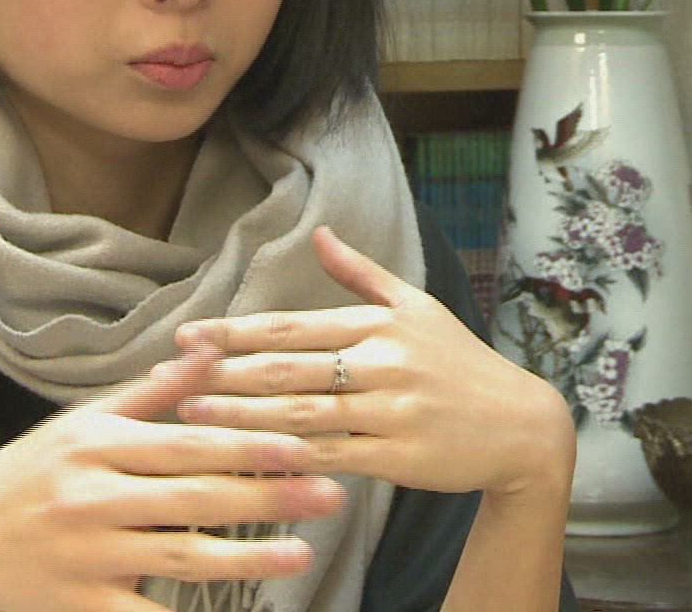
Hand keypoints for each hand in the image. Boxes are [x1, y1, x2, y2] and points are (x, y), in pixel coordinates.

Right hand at [0, 347, 344, 611]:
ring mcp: (86, 556)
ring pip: (180, 555)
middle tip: (330, 494)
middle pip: (195, 496)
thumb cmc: (21, 482)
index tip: (305, 444)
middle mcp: (91, 497)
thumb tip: (211, 350)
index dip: (250, 444)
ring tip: (301, 554)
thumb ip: (148, 394)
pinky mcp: (81, 606)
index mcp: (96, 445)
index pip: (187, 442)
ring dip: (247, 556)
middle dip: (267, 496)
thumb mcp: (75, 427)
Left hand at [174, 227, 573, 499]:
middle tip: (171, 374)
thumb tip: (322, 233)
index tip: (187, 335)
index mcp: (380, 323)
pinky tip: (247, 457)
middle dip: (223, 371)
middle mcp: (383, 362)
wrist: (520, 425)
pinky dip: (285, 458)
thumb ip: (363, 275)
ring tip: (192, 413)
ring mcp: (390, 410)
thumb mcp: (418, 308)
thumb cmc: (460, 364)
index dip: (235, 332)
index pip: (293, 326)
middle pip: (288, 369)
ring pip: (301, 413)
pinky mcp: (397, 456)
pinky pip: (330, 457)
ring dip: (240, 414)